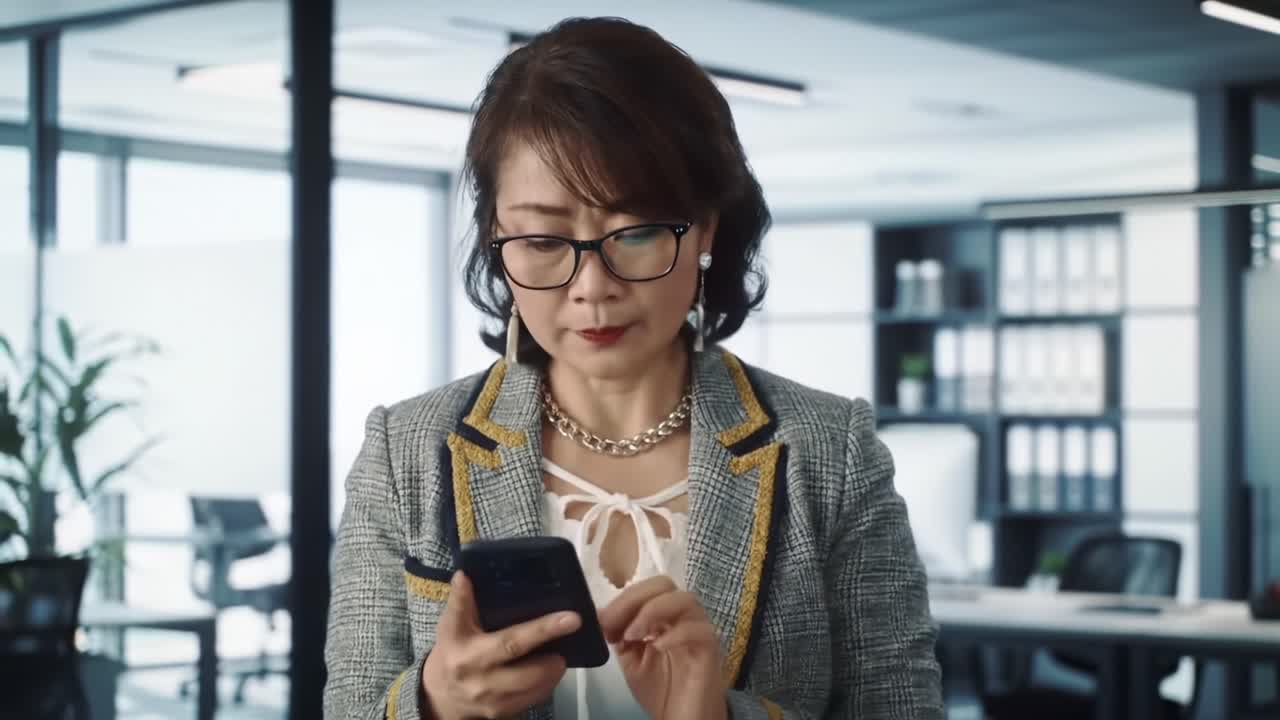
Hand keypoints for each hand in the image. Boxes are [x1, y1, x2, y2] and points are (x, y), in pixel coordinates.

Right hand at [421, 572, 579, 719]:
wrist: (439, 696)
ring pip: (531, 688)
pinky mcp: (501, 713)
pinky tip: (550, 671)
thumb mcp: (450, 626)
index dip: (541, 630)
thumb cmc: (451, 652)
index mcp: (468, 652)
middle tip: (571, 632)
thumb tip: (464, 574)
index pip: (509, 640)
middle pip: (523, 668)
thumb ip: (460, 602)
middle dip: (550, 654)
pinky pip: (531, 700)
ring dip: (551, 672)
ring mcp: (491, 700)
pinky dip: (545, 686)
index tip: (571, 617)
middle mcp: (480, 679)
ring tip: (561, 656)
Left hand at [599, 576, 728, 719]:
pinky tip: (656, 647)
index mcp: (665, 616)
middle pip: (664, 584)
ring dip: (652, 611)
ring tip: (632, 635)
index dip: (622, 599)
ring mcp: (700, 630)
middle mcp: (684, 617)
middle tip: (613, 623)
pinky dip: (674, 634)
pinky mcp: (710, 650)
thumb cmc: (660, 691)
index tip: (601, 621)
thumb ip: (619, 635)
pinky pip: (698, 630)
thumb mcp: (631, 660)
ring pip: (685, 600)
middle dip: (634, 599)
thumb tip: (600, 613)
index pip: (646, 589)